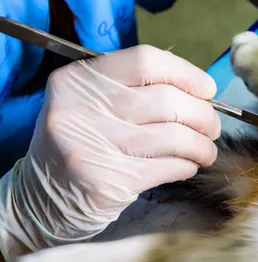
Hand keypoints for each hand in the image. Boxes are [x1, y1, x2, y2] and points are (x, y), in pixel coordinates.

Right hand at [0, 45, 219, 261]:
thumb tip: (201, 92)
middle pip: (167, 100)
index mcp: (77, 81)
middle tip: (212, 128)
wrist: (42, 199)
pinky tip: (188, 166)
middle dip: (203, 115)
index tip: (208, 90)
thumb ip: (135, 91)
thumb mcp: (91, 106)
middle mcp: (80, 109)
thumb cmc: (82, 144)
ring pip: (173, 137)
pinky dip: (187, 166)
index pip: (145, 61)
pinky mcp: (107, 183)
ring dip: (201, 146)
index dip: (187, 74)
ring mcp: (92, 147)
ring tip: (206, 151)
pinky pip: (167, 167)